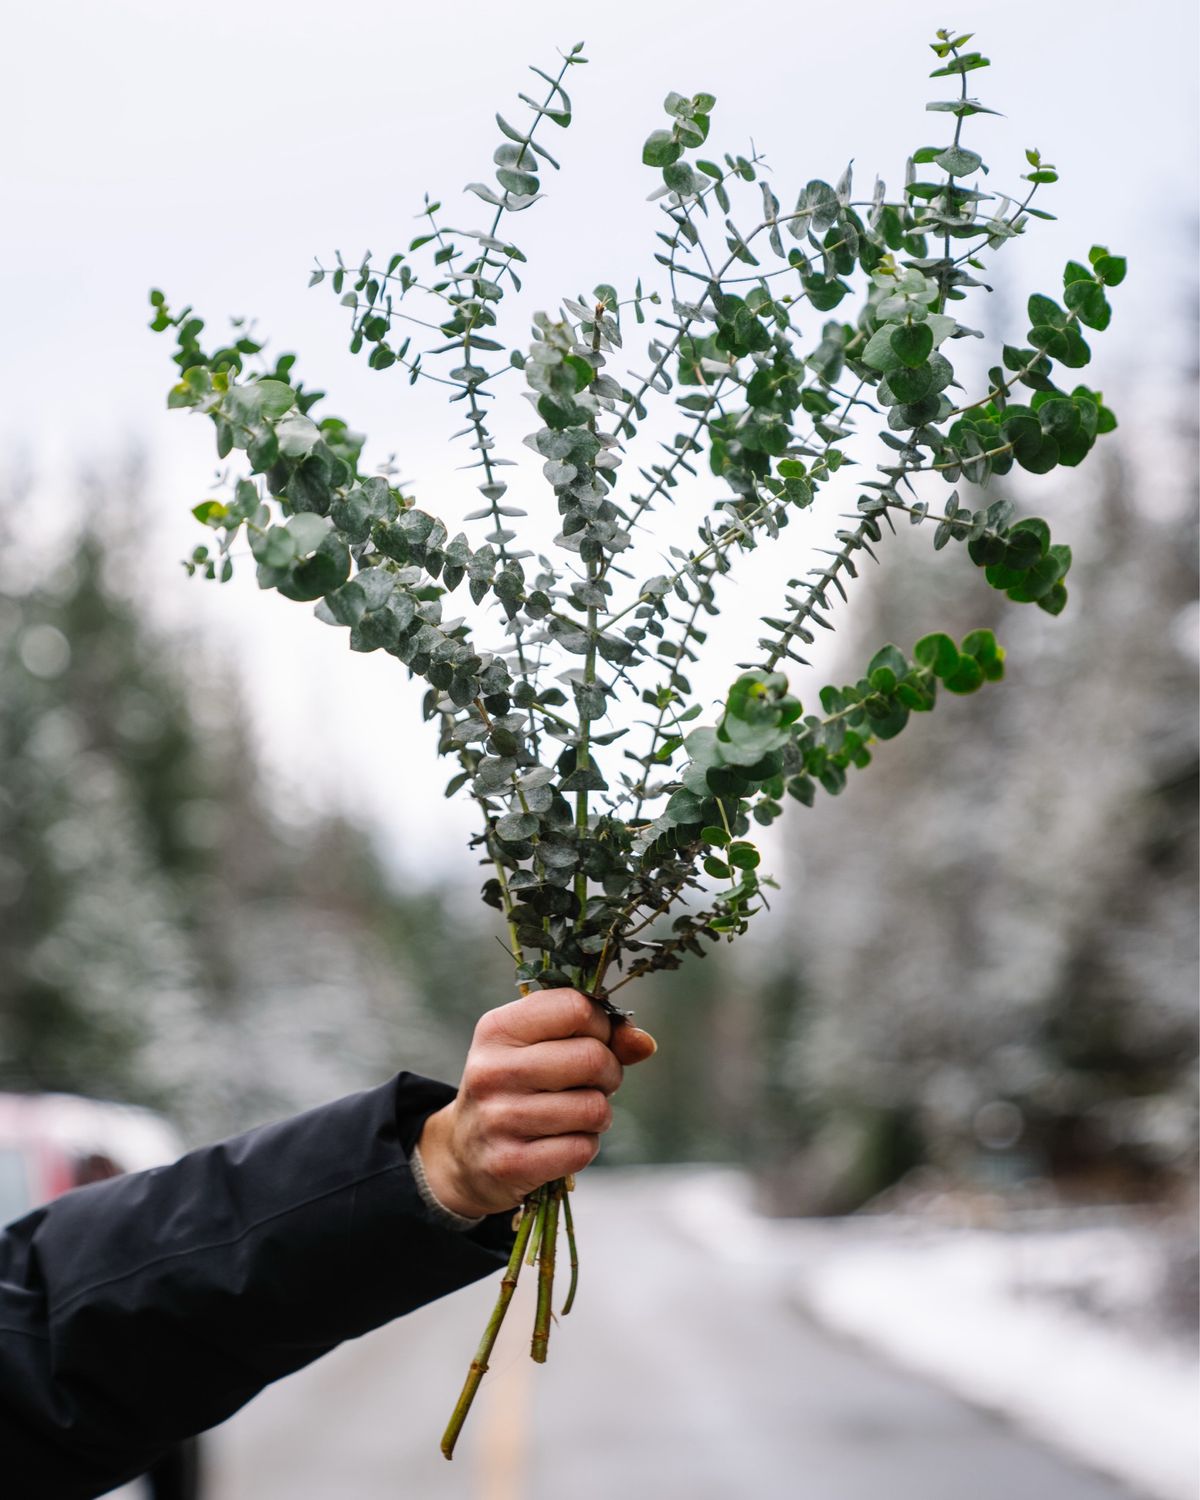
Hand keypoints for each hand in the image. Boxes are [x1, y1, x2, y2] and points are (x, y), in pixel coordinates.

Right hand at [416, 988, 656, 1218]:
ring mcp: (499, 1118)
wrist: (463, 1152)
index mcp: (498, 1028)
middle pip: (592, 1058)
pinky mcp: (510, 1163)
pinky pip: (582, 1149)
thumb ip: (597, 1036)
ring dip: (598, 1113)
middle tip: (594, 1083)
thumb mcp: (539, 1048)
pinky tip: (562, 1142)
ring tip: (576, 1114)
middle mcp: (493, 1070)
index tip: (592, 1040)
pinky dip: (585, 1146)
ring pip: (594, 1107)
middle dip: (609, 1072)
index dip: (600, 1025)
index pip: (575, 1007)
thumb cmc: (516, 1087)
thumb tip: (644, 1042)